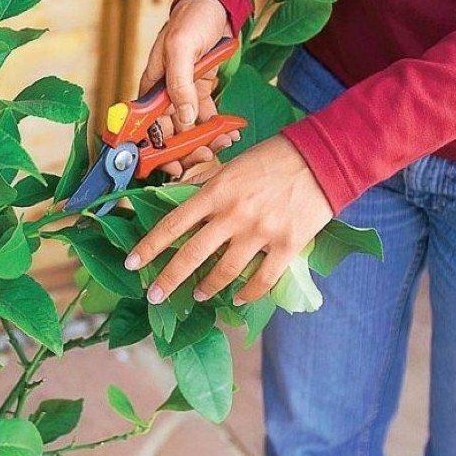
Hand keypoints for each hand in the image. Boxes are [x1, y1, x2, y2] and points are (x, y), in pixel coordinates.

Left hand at [124, 135, 333, 305]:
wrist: (322, 158)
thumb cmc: (273, 158)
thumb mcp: (231, 166)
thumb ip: (206, 187)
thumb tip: (178, 199)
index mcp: (216, 191)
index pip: (173, 224)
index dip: (149, 246)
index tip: (132, 264)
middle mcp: (234, 214)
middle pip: (192, 254)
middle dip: (169, 279)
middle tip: (155, 295)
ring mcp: (261, 231)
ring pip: (224, 271)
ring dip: (206, 287)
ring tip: (197, 295)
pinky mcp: (288, 245)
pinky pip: (263, 279)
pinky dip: (247, 293)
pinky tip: (237, 298)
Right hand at [139, 0, 238, 176]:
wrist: (215, 3)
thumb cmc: (191, 20)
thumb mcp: (181, 49)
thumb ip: (179, 84)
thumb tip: (183, 118)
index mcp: (151, 88)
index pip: (145, 127)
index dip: (154, 151)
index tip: (169, 166)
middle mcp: (164, 96)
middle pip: (168, 135)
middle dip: (185, 151)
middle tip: (204, 158)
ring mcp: (183, 95)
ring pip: (189, 130)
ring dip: (204, 142)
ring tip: (223, 144)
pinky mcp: (201, 92)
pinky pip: (207, 117)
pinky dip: (218, 127)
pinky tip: (232, 131)